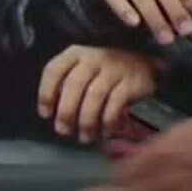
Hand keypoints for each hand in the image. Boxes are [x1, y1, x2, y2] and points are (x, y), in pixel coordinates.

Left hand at [37, 45, 160, 142]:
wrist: (146, 66)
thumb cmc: (105, 72)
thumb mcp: (83, 70)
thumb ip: (66, 84)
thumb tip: (52, 112)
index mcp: (75, 53)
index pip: (53, 70)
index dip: (46, 94)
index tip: (45, 114)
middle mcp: (94, 57)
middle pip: (73, 85)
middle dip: (66, 112)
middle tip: (64, 130)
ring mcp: (115, 68)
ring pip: (94, 96)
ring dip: (87, 121)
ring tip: (85, 136)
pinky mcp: (133, 81)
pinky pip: (116, 104)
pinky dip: (108, 121)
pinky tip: (106, 131)